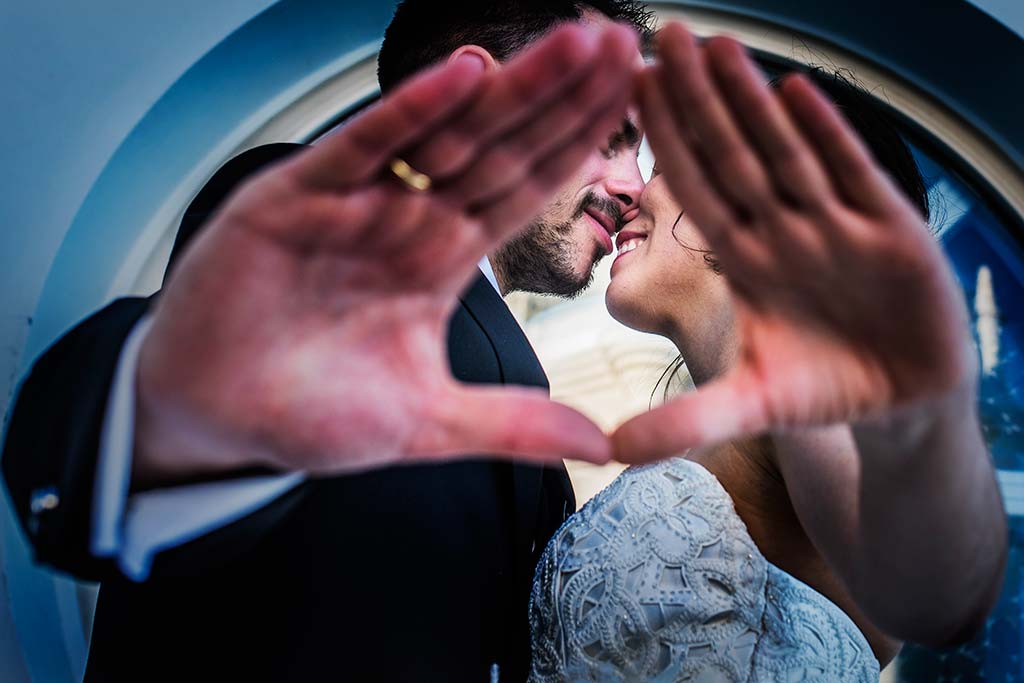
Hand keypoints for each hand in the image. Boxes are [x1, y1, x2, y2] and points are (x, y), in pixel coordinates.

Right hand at [134, 23, 639, 483]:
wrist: (216, 416)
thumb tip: (601, 445)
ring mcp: (354, 202)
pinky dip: (407, 112)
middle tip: (620, 42)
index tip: (634, 104)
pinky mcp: (294, 198)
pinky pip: (359, 147)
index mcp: (441, 258)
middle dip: (560, 97)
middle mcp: (407, 218)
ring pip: (442, 133)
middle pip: (499, 147)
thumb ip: (510, 424)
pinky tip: (461, 76)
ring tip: (570, 43)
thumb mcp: (427, 423)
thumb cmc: (313, 412)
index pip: (526, 190)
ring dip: (506, 89)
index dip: (580, 146)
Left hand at [613, 22, 976, 461]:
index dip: (663, 142)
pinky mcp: (894, 233)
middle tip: (661, 34)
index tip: (626, 91)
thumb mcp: (750, 407)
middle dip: (698, 98)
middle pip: (733, 154)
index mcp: (746, 259)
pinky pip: (855, 177)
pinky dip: (828, 138)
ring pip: (787, 152)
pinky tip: (797, 92)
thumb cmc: (822, 392)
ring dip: (752, 99)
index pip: (695, 190)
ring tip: (716, 44)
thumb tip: (609, 452)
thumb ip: (686, 422)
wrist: (902, 401)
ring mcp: (838, 226)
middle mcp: (785, 231)